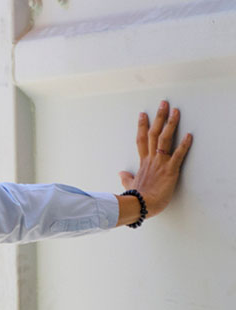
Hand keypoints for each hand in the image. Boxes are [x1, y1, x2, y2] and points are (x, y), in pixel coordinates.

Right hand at [117, 100, 192, 224]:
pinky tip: (189, 135)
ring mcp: (160, 163)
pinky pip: (178, 154)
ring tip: (175, 111)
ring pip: (164, 139)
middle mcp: (151, 159)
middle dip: (159, 117)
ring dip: (170, 124)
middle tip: (163, 104)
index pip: (141, 140)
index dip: (141, 126)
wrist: (141, 205)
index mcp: (143, 163)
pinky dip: (184, 145)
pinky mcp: (170, 170)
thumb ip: (126, 178)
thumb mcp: (130, 186)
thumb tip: (121, 173)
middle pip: (153, 133)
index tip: (143, 115)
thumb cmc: (137, 198)